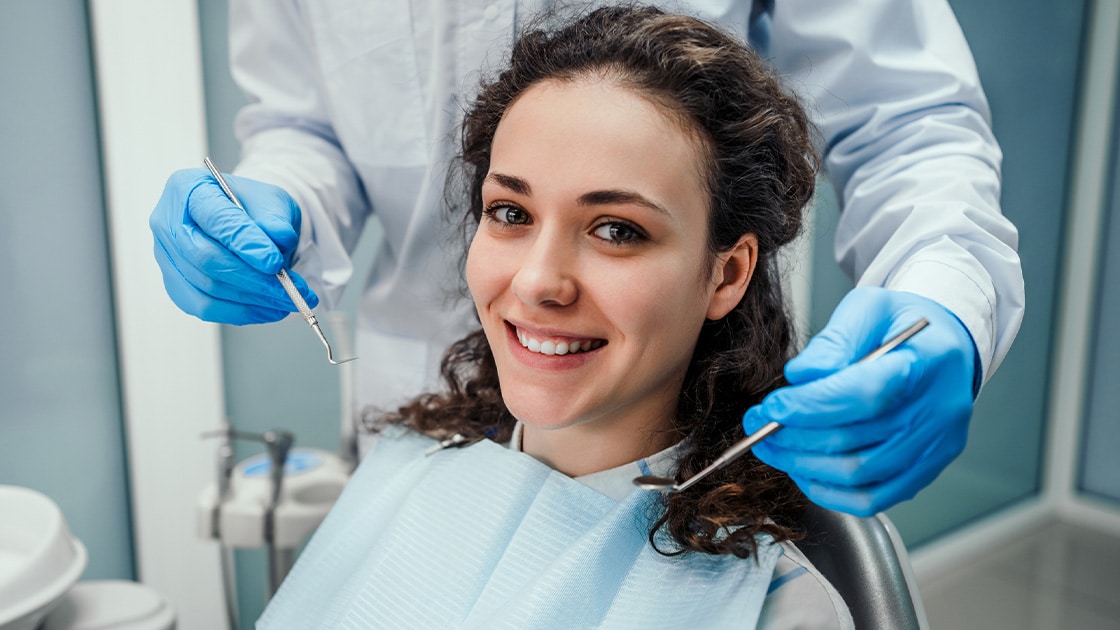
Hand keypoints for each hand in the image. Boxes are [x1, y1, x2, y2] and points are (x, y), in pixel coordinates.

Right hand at [150, 168, 317, 323]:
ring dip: (253, 300)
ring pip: (207, 288)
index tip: (275, 263)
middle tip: (290, 290)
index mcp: (188, 188)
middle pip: (205, 258)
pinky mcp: (175, 285)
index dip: (245, 243)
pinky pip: (204, 307)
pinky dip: (241, 312)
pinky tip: (269, 309)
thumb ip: (275, 217)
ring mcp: (167, 257)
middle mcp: (168, 222)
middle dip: (253, 279)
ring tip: (289, 300)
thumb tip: (281, 239)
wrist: (244, 223)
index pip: (215, 218)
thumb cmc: (253, 207)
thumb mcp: (271, 200)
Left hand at [742, 287, 976, 515]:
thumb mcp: (869, 309)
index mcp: (927, 362)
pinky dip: (829, 490)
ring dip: (803, 464)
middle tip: (758, 426)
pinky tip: (803, 468)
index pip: (865, 395)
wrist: (945, 347)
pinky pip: (873, 498)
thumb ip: (834, 341)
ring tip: (772, 446)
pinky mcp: (926, 472)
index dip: (809, 407)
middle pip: (855, 441)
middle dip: (793, 437)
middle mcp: (938, 412)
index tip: (770, 407)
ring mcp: (935, 448)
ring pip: (858, 475)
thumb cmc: (902, 326)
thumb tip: (801, 377)